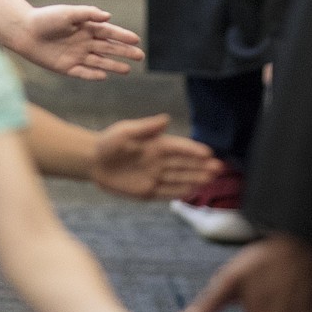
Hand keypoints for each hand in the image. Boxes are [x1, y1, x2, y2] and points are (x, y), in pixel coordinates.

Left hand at [16, 4, 143, 80]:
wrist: (24, 31)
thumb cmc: (46, 18)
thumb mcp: (68, 12)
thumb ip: (88, 14)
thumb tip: (108, 16)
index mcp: (86, 27)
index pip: (108, 32)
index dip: (122, 36)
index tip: (136, 40)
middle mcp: (84, 42)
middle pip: (108, 48)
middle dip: (124, 52)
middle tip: (140, 56)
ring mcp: (76, 55)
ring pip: (99, 62)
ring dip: (113, 65)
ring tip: (128, 70)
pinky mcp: (66, 67)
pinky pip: (83, 73)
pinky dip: (93, 75)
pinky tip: (104, 76)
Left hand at [92, 114, 221, 199]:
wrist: (92, 160)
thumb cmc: (109, 142)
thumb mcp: (125, 131)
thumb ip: (146, 127)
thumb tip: (166, 119)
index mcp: (155, 145)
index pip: (179, 148)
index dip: (193, 150)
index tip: (208, 153)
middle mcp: (158, 161)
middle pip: (184, 164)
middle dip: (201, 166)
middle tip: (219, 168)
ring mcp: (154, 176)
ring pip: (179, 178)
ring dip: (195, 178)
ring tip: (212, 178)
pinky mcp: (146, 191)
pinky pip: (167, 192)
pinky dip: (180, 191)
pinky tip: (194, 191)